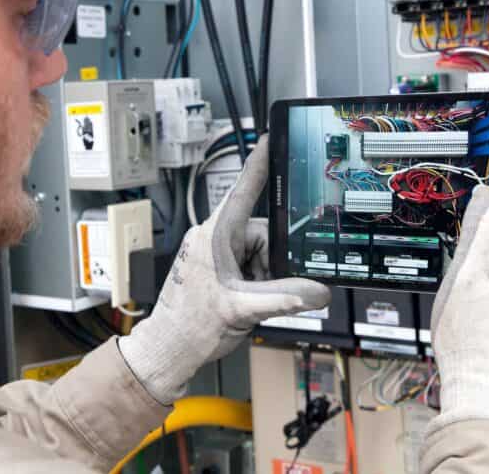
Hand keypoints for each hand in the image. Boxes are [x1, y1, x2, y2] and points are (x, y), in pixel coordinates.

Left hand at [119, 136, 330, 404]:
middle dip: (273, 262)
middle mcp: (214, 238)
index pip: (243, 191)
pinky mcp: (218, 268)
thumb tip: (319, 292)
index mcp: (215, 235)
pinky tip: (250, 302)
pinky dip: (259, 283)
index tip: (270, 139)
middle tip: (265, 288)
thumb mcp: (244, 310)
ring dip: (266, 277)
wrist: (169, 349)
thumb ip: (285, 299)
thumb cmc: (190, 326)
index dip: (259, 164)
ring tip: (252, 301)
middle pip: (264, 233)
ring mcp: (216, 253)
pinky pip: (252, 266)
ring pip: (261, 253)